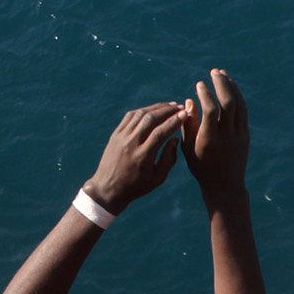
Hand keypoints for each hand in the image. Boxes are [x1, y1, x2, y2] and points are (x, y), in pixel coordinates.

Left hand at [86, 100, 188, 215]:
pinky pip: (129, 117)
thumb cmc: (136, 186)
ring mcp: (121, 137)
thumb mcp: (157, 179)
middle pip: (150, 119)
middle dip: (167, 110)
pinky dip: (142, 111)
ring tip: (169, 106)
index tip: (185, 114)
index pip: (161, 132)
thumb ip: (169, 159)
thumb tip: (175, 139)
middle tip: (180, 107)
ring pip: (139, 115)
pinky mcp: (115, 134)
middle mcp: (131, 143)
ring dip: (156, 108)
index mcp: (143, 156)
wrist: (108, 188)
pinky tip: (152, 110)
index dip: (174, 121)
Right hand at [182, 68, 249, 203]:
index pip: (211, 110)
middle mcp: (227, 136)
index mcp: (210, 139)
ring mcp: (239, 135)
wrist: (225, 186)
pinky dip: (237, 97)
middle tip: (214, 71)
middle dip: (222, 84)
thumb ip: (188, 124)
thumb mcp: (189, 147)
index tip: (199, 84)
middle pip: (229, 103)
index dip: (205, 94)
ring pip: (239, 105)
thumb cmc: (201, 167)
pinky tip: (231, 88)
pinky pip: (243, 111)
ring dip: (231, 87)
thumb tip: (190, 100)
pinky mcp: (245, 135)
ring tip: (222, 74)